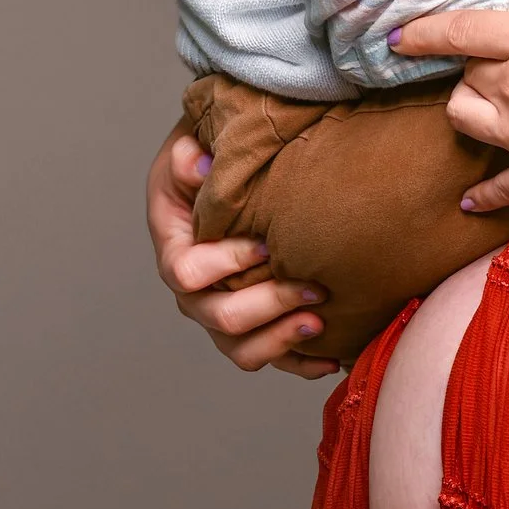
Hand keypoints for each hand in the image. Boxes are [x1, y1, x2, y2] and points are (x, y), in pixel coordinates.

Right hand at [145, 126, 339, 376]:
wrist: (231, 177)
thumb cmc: (209, 159)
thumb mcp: (190, 146)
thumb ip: (189, 156)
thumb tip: (199, 165)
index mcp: (175, 248)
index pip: (188, 272)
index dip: (226, 264)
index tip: (267, 246)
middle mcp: (193, 292)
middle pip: (221, 318)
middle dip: (269, 306)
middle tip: (313, 288)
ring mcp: (221, 313)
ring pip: (242, 350)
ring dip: (282, 341)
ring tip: (321, 324)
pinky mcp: (252, 327)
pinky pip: (271, 357)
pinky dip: (300, 363)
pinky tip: (334, 358)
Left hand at [389, 0, 508, 218]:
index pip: (461, 30)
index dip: (425, 30)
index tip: (400, 36)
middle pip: (467, 75)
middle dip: (471, 68)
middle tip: (486, 65)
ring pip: (463, 119)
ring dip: (465, 109)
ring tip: (477, 107)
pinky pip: (497, 189)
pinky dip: (483, 195)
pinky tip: (470, 201)